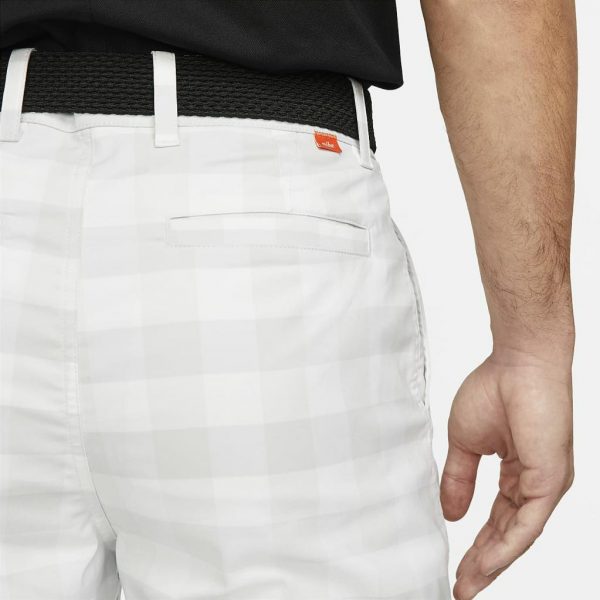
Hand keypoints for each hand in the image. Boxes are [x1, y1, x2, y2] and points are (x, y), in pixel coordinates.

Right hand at [441, 345, 573, 599]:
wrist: (518, 363)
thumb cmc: (494, 389)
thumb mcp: (465, 442)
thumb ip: (458, 479)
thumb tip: (450, 513)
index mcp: (518, 474)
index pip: (497, 519)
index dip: (477, 545)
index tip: (457, 567)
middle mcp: (536, 485)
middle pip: (508, 534)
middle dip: (483, 562)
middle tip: (462, 587)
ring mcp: (546, 484)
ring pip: (519, 536)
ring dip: (493, 562)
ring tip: (468, 584)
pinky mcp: (550, 480)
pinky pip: (528, 523)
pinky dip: (507, 546)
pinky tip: (488, 563)